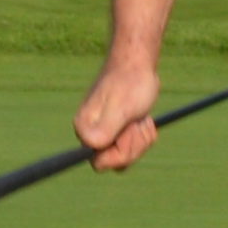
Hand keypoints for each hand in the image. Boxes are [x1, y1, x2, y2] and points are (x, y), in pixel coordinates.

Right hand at [76, 53, 164, 173]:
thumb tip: (91, 146)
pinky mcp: (115, 131)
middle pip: (115, 161)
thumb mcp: (121, 108)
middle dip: (134, 144)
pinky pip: (131, 147)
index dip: (120, 152)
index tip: (129, 130)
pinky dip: (142, 136)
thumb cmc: (130, 82)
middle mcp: (89, 133)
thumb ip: (106, 129)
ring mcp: (102, 133)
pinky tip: (142, 119)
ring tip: (140, 118)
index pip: (99, 162)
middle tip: (137, 122)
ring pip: (125, 156)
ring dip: (140, 139)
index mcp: (84, 129)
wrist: (137, 64)